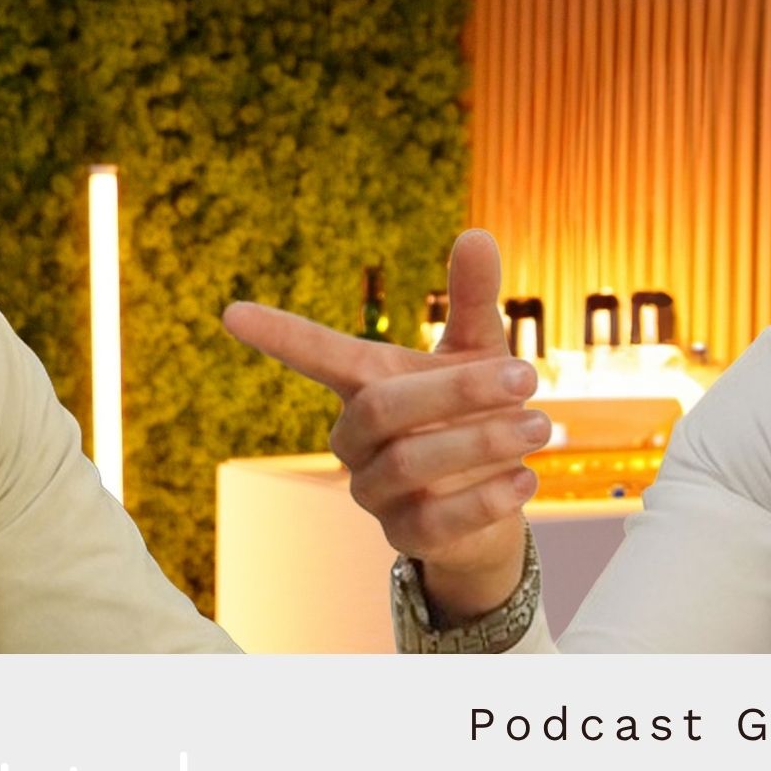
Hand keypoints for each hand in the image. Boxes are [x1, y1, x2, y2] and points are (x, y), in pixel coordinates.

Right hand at [222, 230, 541, 618]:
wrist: (496, 502)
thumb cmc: (474, 415)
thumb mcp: (478, 353)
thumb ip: (473, 301)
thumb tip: (476, 232)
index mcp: (365, 387)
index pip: (315, 356)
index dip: (277, 335)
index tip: (230, 312)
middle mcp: (357, 440)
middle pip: (382, 409)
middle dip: (456, 391)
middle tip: (527, 375)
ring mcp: (375, 493)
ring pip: (409, 464)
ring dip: (482, 441)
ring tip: (540, 425)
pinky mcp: (406, 537)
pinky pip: (435, 520)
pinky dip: (484, 498)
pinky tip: (525, 480)